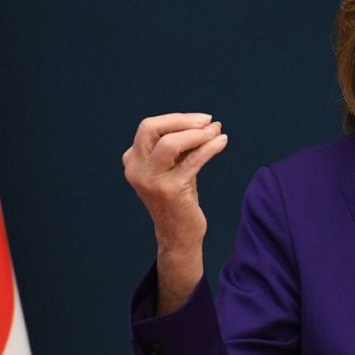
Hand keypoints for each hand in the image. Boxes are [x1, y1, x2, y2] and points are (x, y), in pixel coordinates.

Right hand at [122, 113, 228, 311]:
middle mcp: (136, 169)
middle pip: (151, 128)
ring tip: (217, 131)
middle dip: (182, 121)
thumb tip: (208, 123)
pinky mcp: (170, 190)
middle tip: (207, 121)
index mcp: (132, 160)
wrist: (178, 235)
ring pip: (170, 143)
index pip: (149, 127)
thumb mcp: (174, 168)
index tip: (201, 119)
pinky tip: (222, 142)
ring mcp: (151, 180)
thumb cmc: (178, 198)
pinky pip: (192, 160)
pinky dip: (209, 148)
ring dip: (198, 134)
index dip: (176, 119)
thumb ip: (183, 146)